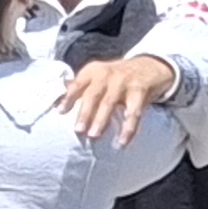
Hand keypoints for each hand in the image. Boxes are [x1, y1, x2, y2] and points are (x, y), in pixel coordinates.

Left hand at [59, 53, 179, 144]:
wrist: (149, 66)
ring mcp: (124, 82)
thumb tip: (58, 105)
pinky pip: (133, 113)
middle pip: (92, 94)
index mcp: (93, 71)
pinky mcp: (140, 91)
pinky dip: (128, 129)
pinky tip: (122, 142)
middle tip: (78, 130)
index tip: (60, 112)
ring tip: (94, 136)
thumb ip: (82, 88)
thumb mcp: (98, 76)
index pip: (77, 84)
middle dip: (84, 113)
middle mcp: (107, 74)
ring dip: (101, 120)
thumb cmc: (116, 77)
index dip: (68, 97)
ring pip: (110, 103)